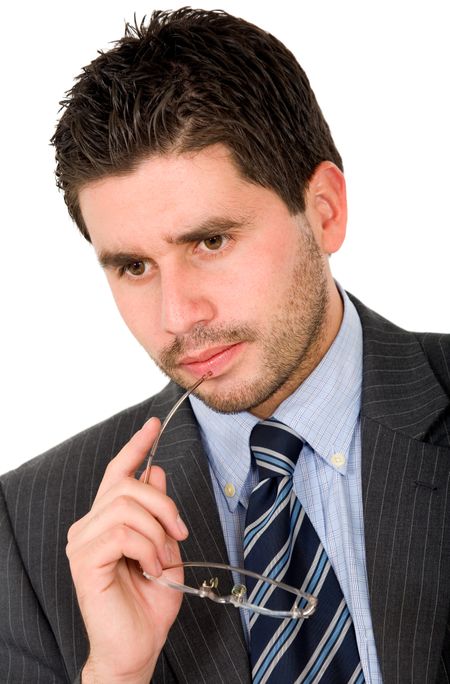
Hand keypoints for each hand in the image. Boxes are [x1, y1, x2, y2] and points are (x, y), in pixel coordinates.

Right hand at [66, 418, 187, 682]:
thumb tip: (157, 471)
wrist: (137, 647)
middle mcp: (89, 525)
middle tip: (179, 533)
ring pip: (127, 506)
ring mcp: (83, 541)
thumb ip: (158, 513)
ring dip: (156, 532)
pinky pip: (122, 532)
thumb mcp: (165, 548)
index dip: (136, 445)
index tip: (154, 423)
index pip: (118, 472)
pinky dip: (147, 548)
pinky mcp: (84, 559)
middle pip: (128, 484)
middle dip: (163, 504)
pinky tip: (150, 568)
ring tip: (161, 560)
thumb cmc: (149, 602)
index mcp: (107, 519)